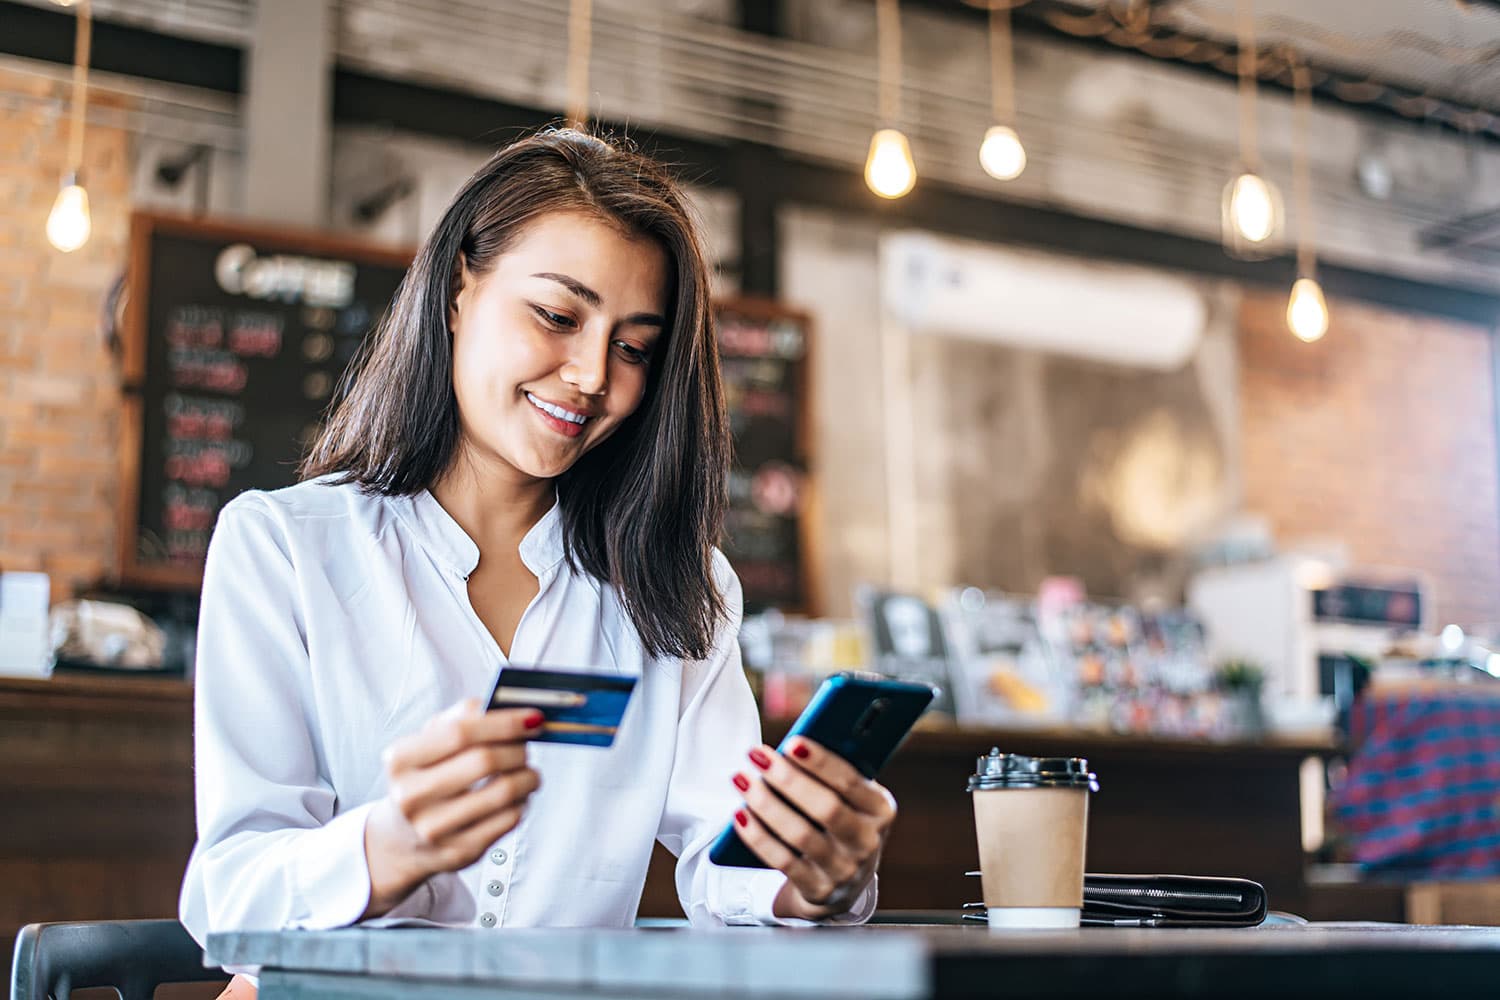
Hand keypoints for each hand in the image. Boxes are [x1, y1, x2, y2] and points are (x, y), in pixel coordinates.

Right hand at [362, 699, 542, 916]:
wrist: (403, 838)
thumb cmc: (426, 777)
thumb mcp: (430, 741)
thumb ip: (465, 716)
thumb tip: (512, 708)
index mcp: (400, 760)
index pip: (459, 732)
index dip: (504, 722)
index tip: (534, 717)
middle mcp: (410, 796)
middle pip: (484, 761)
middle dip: (518, 749)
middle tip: (528, 746)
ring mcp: (433, 829)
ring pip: (503, 792)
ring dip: (528, 776)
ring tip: (528, 772)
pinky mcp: (459, 851)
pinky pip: (509, 819)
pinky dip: (522, 801)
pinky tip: (517, 797)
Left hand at [730, 738, 895, 920]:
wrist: (844, 882)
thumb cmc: (840, 821)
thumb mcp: (849, 798)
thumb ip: (831, 774)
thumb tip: (791, 748)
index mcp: (880, 809)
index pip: (850, 782)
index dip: (821, 762)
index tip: (792, 743)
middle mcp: (867, 841)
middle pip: (826, 808)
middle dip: (788, 779)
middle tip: (756, 754)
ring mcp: (845, 869)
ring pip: (801, 835)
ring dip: (766, 804)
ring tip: (742, 779)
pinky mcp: (819, 890)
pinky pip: (783, 861)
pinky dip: (759, 836)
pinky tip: (740, 814)